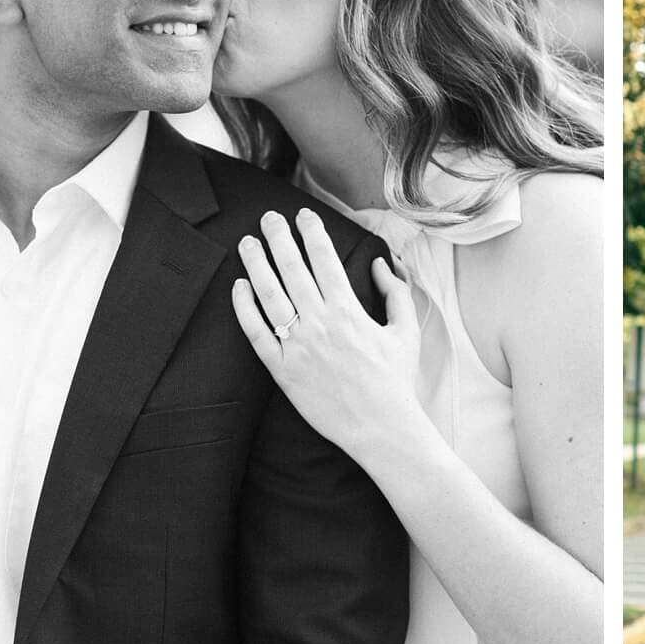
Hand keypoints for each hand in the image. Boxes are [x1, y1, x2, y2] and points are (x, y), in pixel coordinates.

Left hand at [231, 209, 422, 456]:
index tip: (303, 215)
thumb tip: (381, 264)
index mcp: (349, 311)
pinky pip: (256, 333)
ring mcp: (298, 347)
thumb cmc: (395, 380)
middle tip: (268, 218)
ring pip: (269, 295)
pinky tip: (238, 287)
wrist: (381, 427)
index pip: (324, 260)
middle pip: (292, 269)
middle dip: (278, 237)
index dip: (312, 232)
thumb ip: (395, 293)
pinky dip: (244, 308)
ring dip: (256, 264)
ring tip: (247, 242)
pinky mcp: (282, 370)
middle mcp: (320, 324)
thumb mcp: (406, 331)